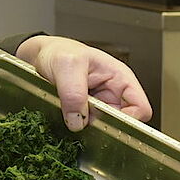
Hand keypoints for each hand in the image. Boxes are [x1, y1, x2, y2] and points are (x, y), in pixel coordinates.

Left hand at [15, 35, 151, 131]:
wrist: (39, 57)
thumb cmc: (58, 51)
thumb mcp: (67, 64)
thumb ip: (74, 92)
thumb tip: (78, 121)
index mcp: (120, 78)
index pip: (140, 108)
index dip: (128, 119)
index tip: (107, 121)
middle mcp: (111, 94)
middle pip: (120, 123)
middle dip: (101, 125)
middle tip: (81, 118)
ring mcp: (96, 106)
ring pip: (100, 128)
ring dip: (84, 125)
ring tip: (67, 111)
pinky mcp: (81, 114)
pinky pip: (83, 128)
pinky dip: (73, 125)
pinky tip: (62, 115)